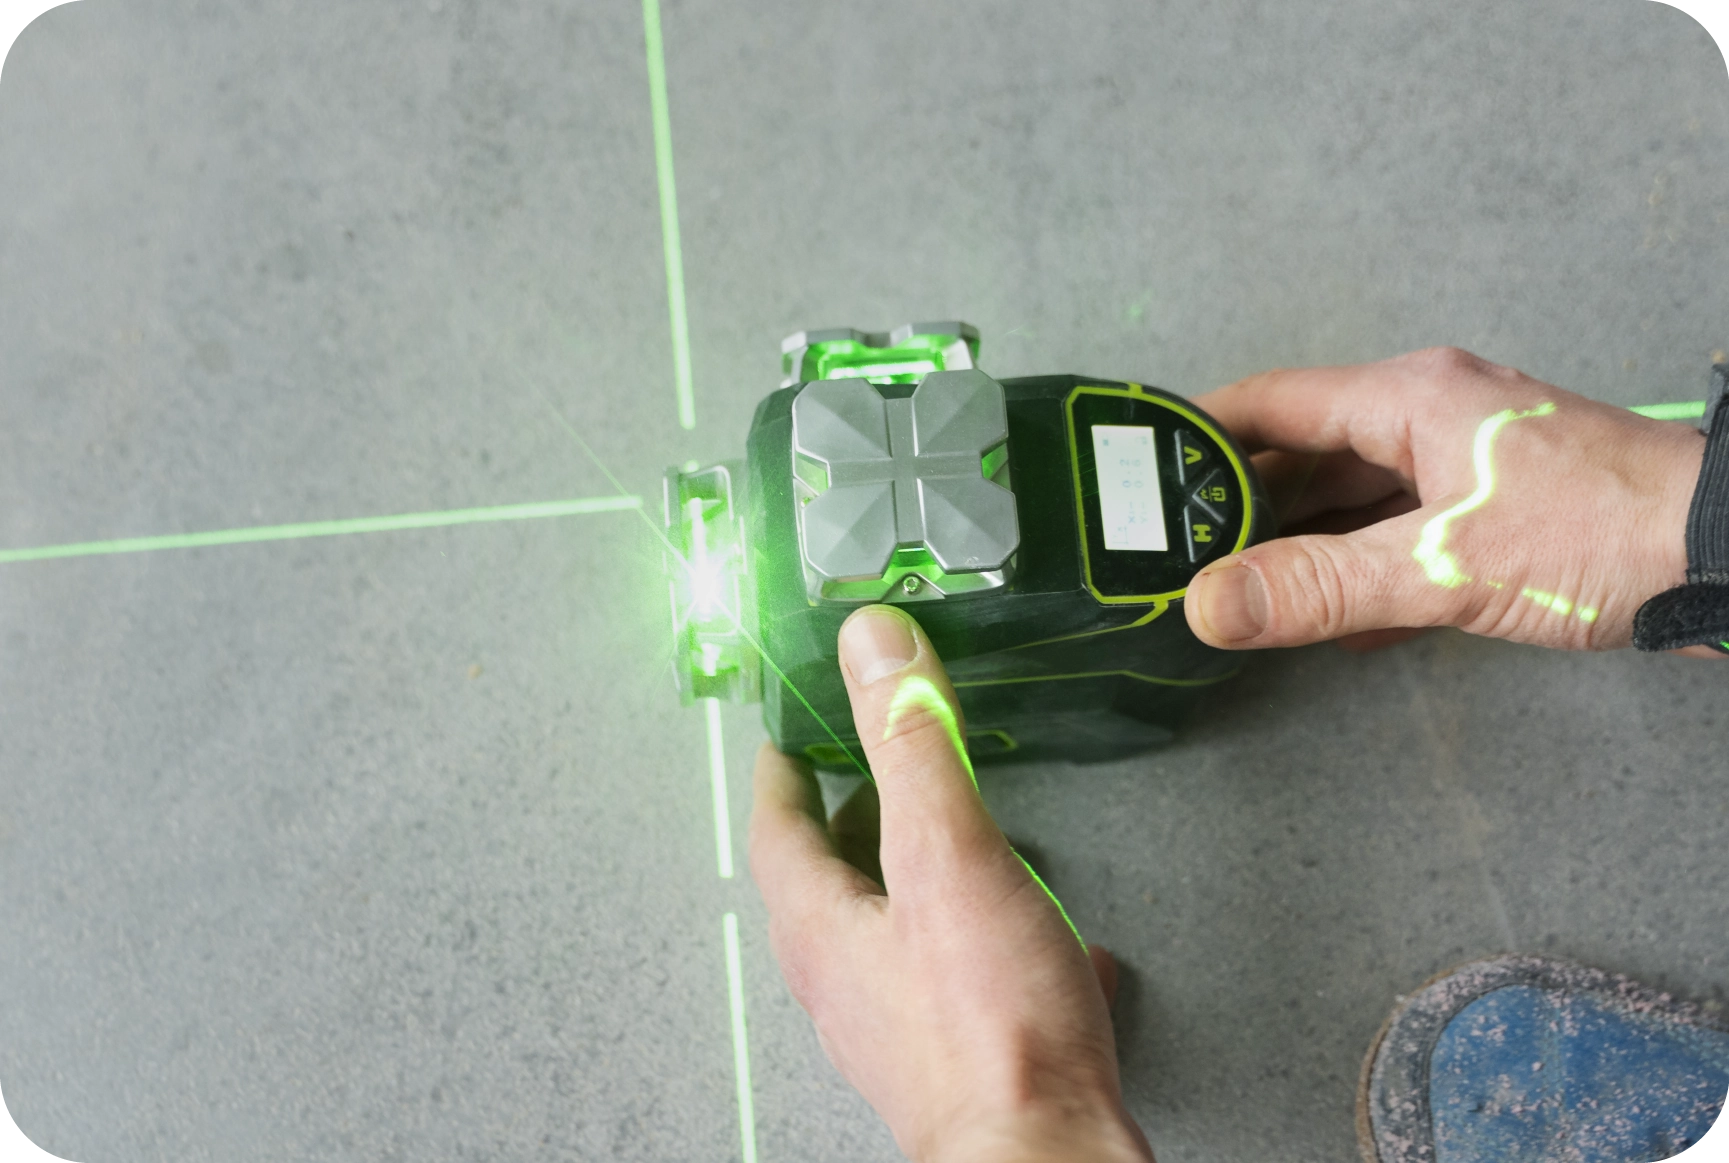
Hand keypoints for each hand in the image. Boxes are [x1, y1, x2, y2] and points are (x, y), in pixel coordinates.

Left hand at [748, 605, 1155, 1162]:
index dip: (781, 770)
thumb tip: (873, 645)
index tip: (785, 734)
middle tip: (863, 770)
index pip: (777, 830)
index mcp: (824, 927)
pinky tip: (1034, 928)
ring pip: (889, 927)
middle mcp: (847, 981)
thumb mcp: (947, 854)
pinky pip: (952, 974)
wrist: (1046, 1155)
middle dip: (847, 817)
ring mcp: (898, 1024)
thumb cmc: (990, 1034)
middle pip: (826, 880)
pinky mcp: (957, 1055)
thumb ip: (912, 742)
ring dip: (910, 873)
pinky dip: (979, 932)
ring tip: (947, 835)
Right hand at [1182, 346, 1713, 654]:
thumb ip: (1317, 587)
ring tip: (1232, 590)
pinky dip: (1360, 570)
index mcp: (1407, 398)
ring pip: (1355, 497)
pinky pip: (1402, 532)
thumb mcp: (1441, 565)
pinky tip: (1329, 622)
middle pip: (1306, 451)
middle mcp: (1430, 415)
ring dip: (1300, 542)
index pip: (1270, 402)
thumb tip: (1201, 605)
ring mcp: (1467, 463)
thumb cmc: (1593, 535)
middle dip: (1239, 501)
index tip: (1135, 473)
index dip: (1197, 433)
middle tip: (1171, 552)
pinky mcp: (1500, 511)